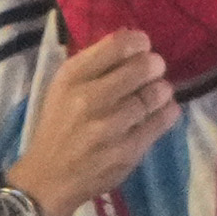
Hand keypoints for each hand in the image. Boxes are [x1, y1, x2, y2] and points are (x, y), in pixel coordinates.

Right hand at [12, 33, 177, 215]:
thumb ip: (94, 63)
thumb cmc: (59, 127)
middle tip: (154, 70)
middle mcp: (89, 99)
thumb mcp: (63, 87)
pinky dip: (167, 112)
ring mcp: (109, 127)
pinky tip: (162, 111)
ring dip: (161, 90)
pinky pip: (161, 121)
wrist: (48, 178)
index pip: (118, 45)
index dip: (139, 42)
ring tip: (157, 93)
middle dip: (154, 65)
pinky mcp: (127, 150)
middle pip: (142, 67)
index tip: (142, 48)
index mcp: (72, 78)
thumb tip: (132, 37)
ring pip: (155, 94)